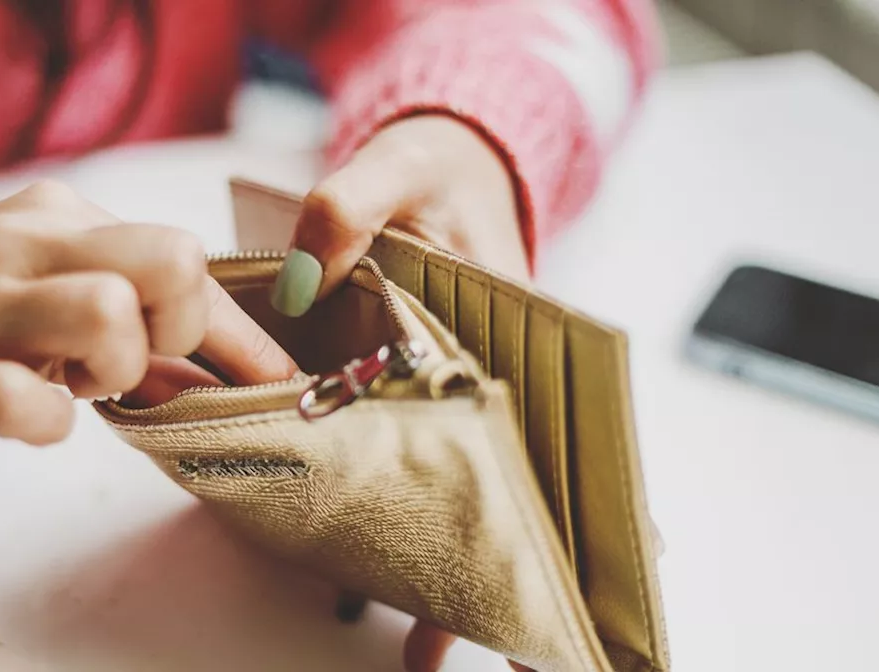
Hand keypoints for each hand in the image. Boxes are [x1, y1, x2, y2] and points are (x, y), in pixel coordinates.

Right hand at [0, 182, 297, 457]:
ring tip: (78, 386)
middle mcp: (23, 246)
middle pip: (171, 262)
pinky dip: (48, 423)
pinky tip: (31, 419)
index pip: (184, 258)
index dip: (242, 332)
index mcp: (58, 216)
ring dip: (117, 371)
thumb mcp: (37, 277)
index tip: (276, 379)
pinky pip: (24, 402)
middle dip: (181, 328)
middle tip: (140, 363)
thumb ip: (123, 302)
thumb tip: (228, 359)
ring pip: (110, 316)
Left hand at [277, 115, 530, 670]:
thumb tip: (301, 281)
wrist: (423, 170)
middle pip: (508, 482)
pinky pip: (405, 465)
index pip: (552, 427)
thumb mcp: (396, 167)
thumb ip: (351, 209)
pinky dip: (398, 518)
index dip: (572, 504)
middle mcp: (491, 374)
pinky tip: (375, 581)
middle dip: (505, 563)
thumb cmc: (430, 170)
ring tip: (429, 651)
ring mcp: (449, 395)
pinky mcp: (404, 398)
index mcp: (513, 326)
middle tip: (493, 649)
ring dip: (448, 564)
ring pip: (459, 490)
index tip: (577, 571)